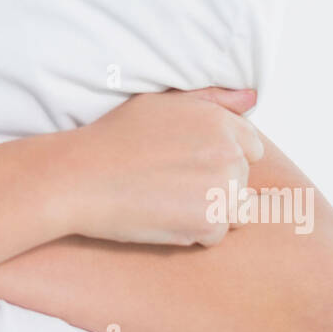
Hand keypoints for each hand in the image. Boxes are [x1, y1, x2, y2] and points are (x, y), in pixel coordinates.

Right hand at [63, 86, 264, 247]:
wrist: (80, 178)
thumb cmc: (115, 138)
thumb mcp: (162, 104)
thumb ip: (212, 100)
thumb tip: (252, 97)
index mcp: (220, 121)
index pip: (251, 147)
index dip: (218, 158)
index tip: (188, 164)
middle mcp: (229, 152)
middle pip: (242, 180)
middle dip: (214, 184)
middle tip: (167, 181)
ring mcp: (223, 188)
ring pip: (235, 209)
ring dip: (208, 209)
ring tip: (166, 198)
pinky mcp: (211, 222)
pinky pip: (216, 234)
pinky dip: (193, 232)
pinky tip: (161, 215)